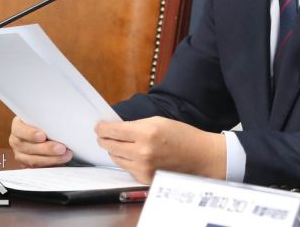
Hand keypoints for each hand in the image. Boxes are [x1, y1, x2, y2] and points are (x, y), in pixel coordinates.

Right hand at [9, 116, 72, 166]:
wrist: (42, 135)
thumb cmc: (43, 124)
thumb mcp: (42, 118)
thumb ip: (46, 119)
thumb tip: (59, 117)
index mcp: (18, 126)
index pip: (19, 130)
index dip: (30, 134)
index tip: (42, 136)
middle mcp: (16, 141)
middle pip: (28, 147)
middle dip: (46, 149)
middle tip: (61, 148)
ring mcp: (20, 154)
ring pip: (33, 160)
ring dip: (51, 159)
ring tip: (65, 155)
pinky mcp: (27, 165)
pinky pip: (37, 169)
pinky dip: (50, 166)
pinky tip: (60, 163)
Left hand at [96, 116, 225, 183]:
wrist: (200, 156)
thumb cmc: (181, 136)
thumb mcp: (157, 121)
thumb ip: (135, 125)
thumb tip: (115, 128)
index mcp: (145, 133)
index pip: (112, 131)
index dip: (101, 128)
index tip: (99, 126)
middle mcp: (142, 152)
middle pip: (109, 146)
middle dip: (104, 139)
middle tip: (104, 135)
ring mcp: (144, 167)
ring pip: (115, 158)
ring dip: (114, 150)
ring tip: (120, 144)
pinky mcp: (145, 178)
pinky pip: (127, 168)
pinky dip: (126, 161)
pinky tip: (134, 154)